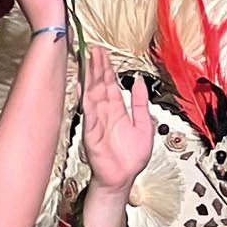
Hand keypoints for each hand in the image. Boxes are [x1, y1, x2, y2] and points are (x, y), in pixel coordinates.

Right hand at [79, 48, 153, 193]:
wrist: (122, 178)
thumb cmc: (131, 158)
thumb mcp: (144, 126)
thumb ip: (141, 104)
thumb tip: (139, 83)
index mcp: (118, 112)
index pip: (111, 85)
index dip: (107, 69)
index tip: (103, 54)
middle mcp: (106, 113)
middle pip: (100, 85)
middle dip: (97, 67)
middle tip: (95, 49)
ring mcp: (97, 120)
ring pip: (93, 93)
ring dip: (91, 76)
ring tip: (89, 59)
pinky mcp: (91, 129)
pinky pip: (87, 110)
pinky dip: (84, 97)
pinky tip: (82, 84)